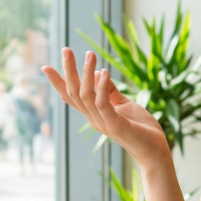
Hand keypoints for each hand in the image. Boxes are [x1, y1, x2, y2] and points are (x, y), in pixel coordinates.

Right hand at [42, 48, 170, 166]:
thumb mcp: (123, 103)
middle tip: (66, 50)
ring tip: (89, 54)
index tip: (45, 67)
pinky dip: (101, 87)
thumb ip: (110, 90)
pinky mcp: (115, 125)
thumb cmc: (140, 127)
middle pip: (74, 93)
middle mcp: (94, 119)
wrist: (155, 150)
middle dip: (68, 71)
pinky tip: (103, 72)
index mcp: (93, 114)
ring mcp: (103, 123)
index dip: (58, 82)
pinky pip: (102, 104)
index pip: (71, 97)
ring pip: (85, 95)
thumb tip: (97, 72)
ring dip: (85, 73)